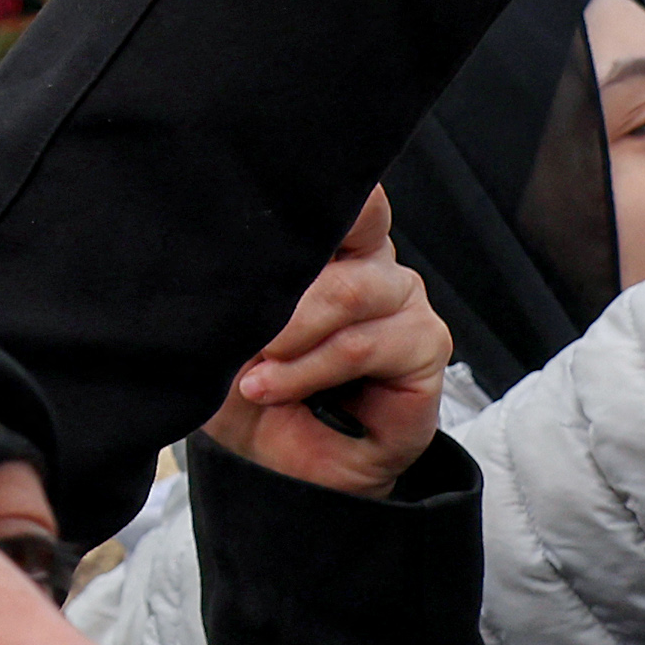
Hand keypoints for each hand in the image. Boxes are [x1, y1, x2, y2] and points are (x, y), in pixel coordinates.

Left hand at [204, 194, 449, 498]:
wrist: (273, 458)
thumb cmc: (244, 381)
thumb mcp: (221, 325)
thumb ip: (233, 283)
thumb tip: (219, 254)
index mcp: (325, 241)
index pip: (335, 191)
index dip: (302, 186)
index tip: (253, 197)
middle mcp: (370, 261)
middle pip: (346, 223)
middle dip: (278, 278)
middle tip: (239, 320)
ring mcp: (402, 299)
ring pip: (345, 291)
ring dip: (285, 336)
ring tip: (249, 371)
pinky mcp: (425, 346)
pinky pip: (359, 345)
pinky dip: (306, 369)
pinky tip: (271, 386)